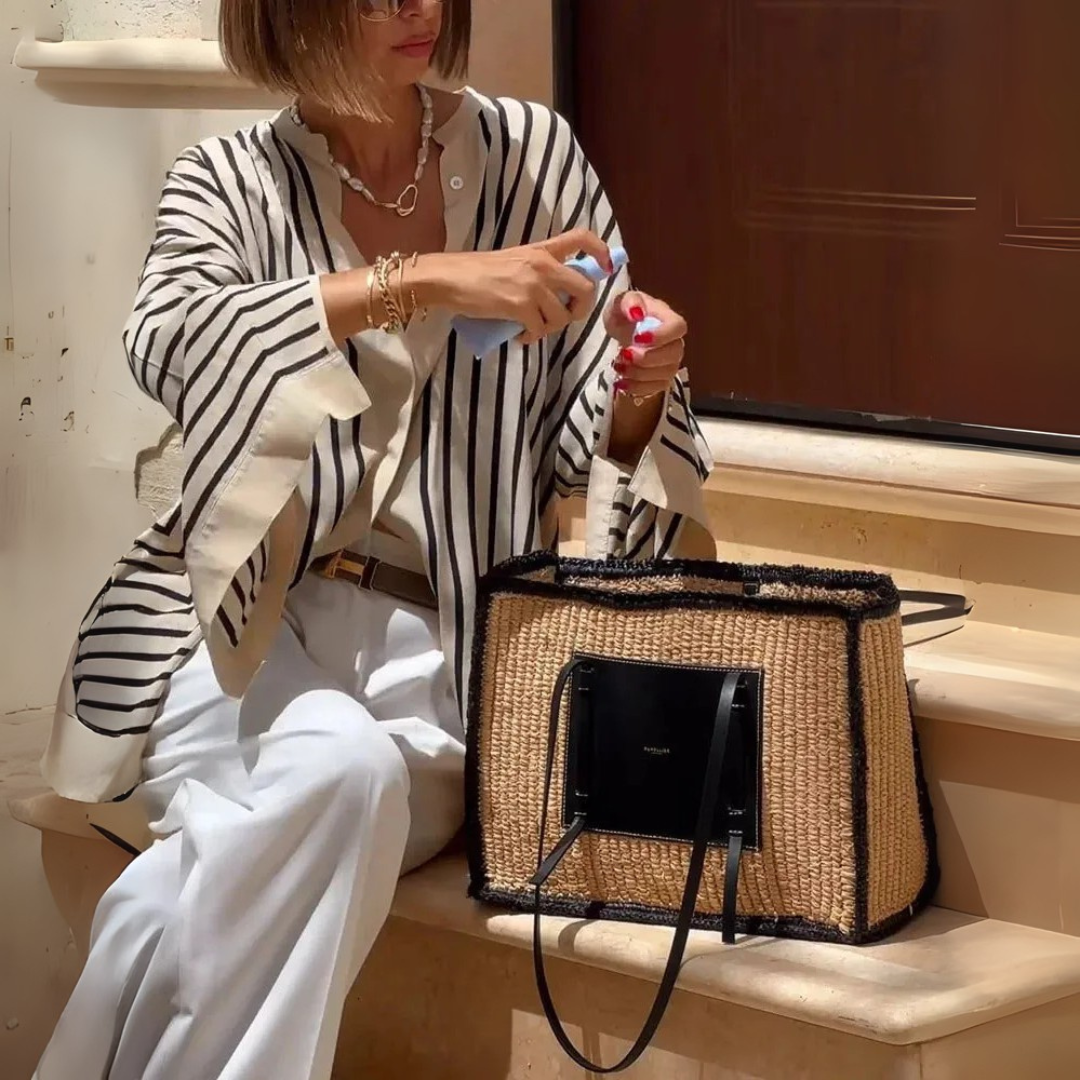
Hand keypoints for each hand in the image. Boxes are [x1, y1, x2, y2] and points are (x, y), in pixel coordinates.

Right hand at [410, 229, 611, 344]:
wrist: (449, 278)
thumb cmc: (476, 272)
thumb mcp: (513, 261)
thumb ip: (538, 271)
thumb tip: (558, 295)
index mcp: (541, 250)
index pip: (581, 238)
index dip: (601, 252)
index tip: (606, 268)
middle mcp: (542, 264)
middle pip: (586, 287)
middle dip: (581, 309)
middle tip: (565, 317)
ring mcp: (533, 286)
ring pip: (562, 316)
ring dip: (550, 328)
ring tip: (532, 328)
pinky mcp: (520, 306)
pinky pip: (540, 330)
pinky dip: (531, 338)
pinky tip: (519, 335)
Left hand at [605, 291, 687, 403]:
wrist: (620, 333)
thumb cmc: (624, 315)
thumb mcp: (620, 303)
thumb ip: (629, 302)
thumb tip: (636, 312)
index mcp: (668, 318)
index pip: (678, 327)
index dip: (662, 335)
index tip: (638, 338)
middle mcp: (674, 341)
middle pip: (674, 354)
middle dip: (648, 358)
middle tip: (625, 354)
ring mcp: (669, 362)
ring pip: (665, 374)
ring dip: (640, 374)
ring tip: (619, 365)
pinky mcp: (660, 379)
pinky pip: (656, 389)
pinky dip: (637, 387)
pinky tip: (621, 381)